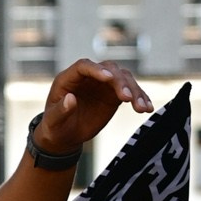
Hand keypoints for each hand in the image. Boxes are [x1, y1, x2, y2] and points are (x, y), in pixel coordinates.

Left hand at [32, 58, 152, 161]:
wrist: (66, 134)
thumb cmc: (55, 126)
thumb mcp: (53, 122)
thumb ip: (60, 111)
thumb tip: (71, 99)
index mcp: (69, 78)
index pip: (83, 66)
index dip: (96, 70)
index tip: (109, 77)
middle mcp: (88, 76)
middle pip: (108, 69)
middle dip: (120, 81)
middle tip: (127, 98)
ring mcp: (103, 84)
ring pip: (123, 78)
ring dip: (134, 91)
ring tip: (142, 108)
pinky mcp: (114, 94)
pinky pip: (130, 91)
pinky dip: (140, 98)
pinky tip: (148, 108)